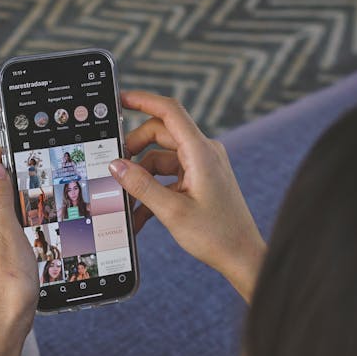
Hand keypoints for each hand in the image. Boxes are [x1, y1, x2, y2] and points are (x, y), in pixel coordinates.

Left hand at [0, 145, 38, 351]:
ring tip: (40, 184)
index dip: (1, 152)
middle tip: (38, 161)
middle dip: (11, 168)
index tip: (22, 140)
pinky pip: (4, 220)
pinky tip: (35, 216)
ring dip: (17, 191)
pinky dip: (19, 211)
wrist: (4, 327)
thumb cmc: (8, 290)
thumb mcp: (8, 239)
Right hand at [111, 90, 266, 302]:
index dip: (143, 100)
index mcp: (201, 152)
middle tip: (115, 170)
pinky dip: (154, 191)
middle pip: (161, 135)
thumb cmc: (216, 235)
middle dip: (135, 151)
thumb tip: (117, 166)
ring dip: (142, 179)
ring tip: (127, 203)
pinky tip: (141, 215)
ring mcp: (203, 167)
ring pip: (162, 159)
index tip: (120, 99)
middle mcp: (204, 153)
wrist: (242, 256)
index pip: (169, 112)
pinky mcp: (201, 181)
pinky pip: (170, 177)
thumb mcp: (172, 212)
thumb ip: (141, 186)